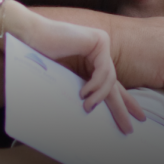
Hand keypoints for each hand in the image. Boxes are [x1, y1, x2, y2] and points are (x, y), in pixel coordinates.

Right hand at [23, 15, 145, 134]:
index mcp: (91, 60)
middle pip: (115, 83)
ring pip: (110, 79)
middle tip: (133, 125)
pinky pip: (103, 71)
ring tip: (87, 107)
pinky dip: (95, 85)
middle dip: (124, 106)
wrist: (29, 38)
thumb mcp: (65, 80)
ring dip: (99, 96)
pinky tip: (84, 93)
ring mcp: (101, 43)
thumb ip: (81, 89)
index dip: (123, 101)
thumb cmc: (39, 58)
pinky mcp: (99, 40)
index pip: (111, 84)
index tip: (134, 117)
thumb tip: (91, 111)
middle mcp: (99, 49)